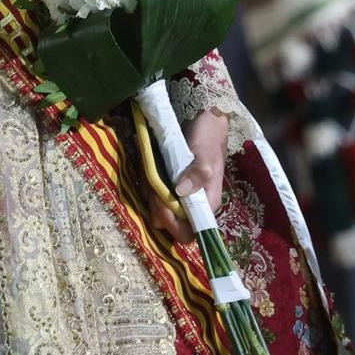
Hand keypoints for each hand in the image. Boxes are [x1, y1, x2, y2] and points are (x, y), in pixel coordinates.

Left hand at [147, 107, 228, 241]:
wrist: (206, 123)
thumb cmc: (208, 140)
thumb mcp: (204, 155)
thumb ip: (197, 174)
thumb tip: (181, 192)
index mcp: (207, 203)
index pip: (190, 231)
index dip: (173, 225)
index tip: (162, 205)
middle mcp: (194, 204)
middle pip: (171, 222)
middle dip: (157, 208)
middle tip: (151, 188)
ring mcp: (181, 194)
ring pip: (160, 208)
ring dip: (150, 195)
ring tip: (148, 176)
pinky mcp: (171, 184)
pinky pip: (155, 193)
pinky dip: (148, 184)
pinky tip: (147, 171)